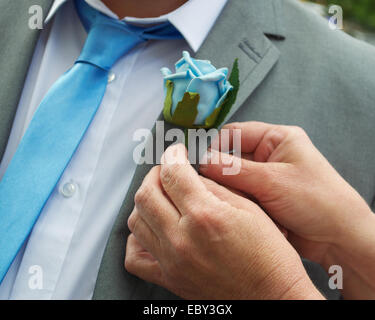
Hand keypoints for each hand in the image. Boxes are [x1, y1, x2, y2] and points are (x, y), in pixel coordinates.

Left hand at [125, 144, 322, 299]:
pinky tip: (153, 229)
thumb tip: (191, 174)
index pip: (173, 174)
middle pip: (146, 194)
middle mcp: (182, 238)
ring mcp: (171, 261)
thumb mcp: (248, 209)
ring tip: (162, 197)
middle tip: (168, 171)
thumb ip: (214, 187)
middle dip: (155, 175)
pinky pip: (134, 257)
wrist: (270, 296)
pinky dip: (137, 238)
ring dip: (146, 201)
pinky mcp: (169, 279)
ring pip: (135, 220)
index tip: (176, 153)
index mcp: (205, 216)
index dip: (172, 156)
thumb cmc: (268, 253)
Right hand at [199, 121, 374, 298]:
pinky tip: (238, 212)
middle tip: (210, 187)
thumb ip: (233, 170)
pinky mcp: (263, 197)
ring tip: (229, 202)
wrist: (339, 238)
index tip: (200, 164)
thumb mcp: (272, 181)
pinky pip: (239, 195)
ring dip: (230, 190)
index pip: (234, 133)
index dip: (215, 146)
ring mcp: (265, 177)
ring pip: (232, 178)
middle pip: (231, 157)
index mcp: (276, 138)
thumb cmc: (317, 201)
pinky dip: (237, 203)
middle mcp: (269, 154)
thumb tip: (201, 161)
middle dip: (221, 173)